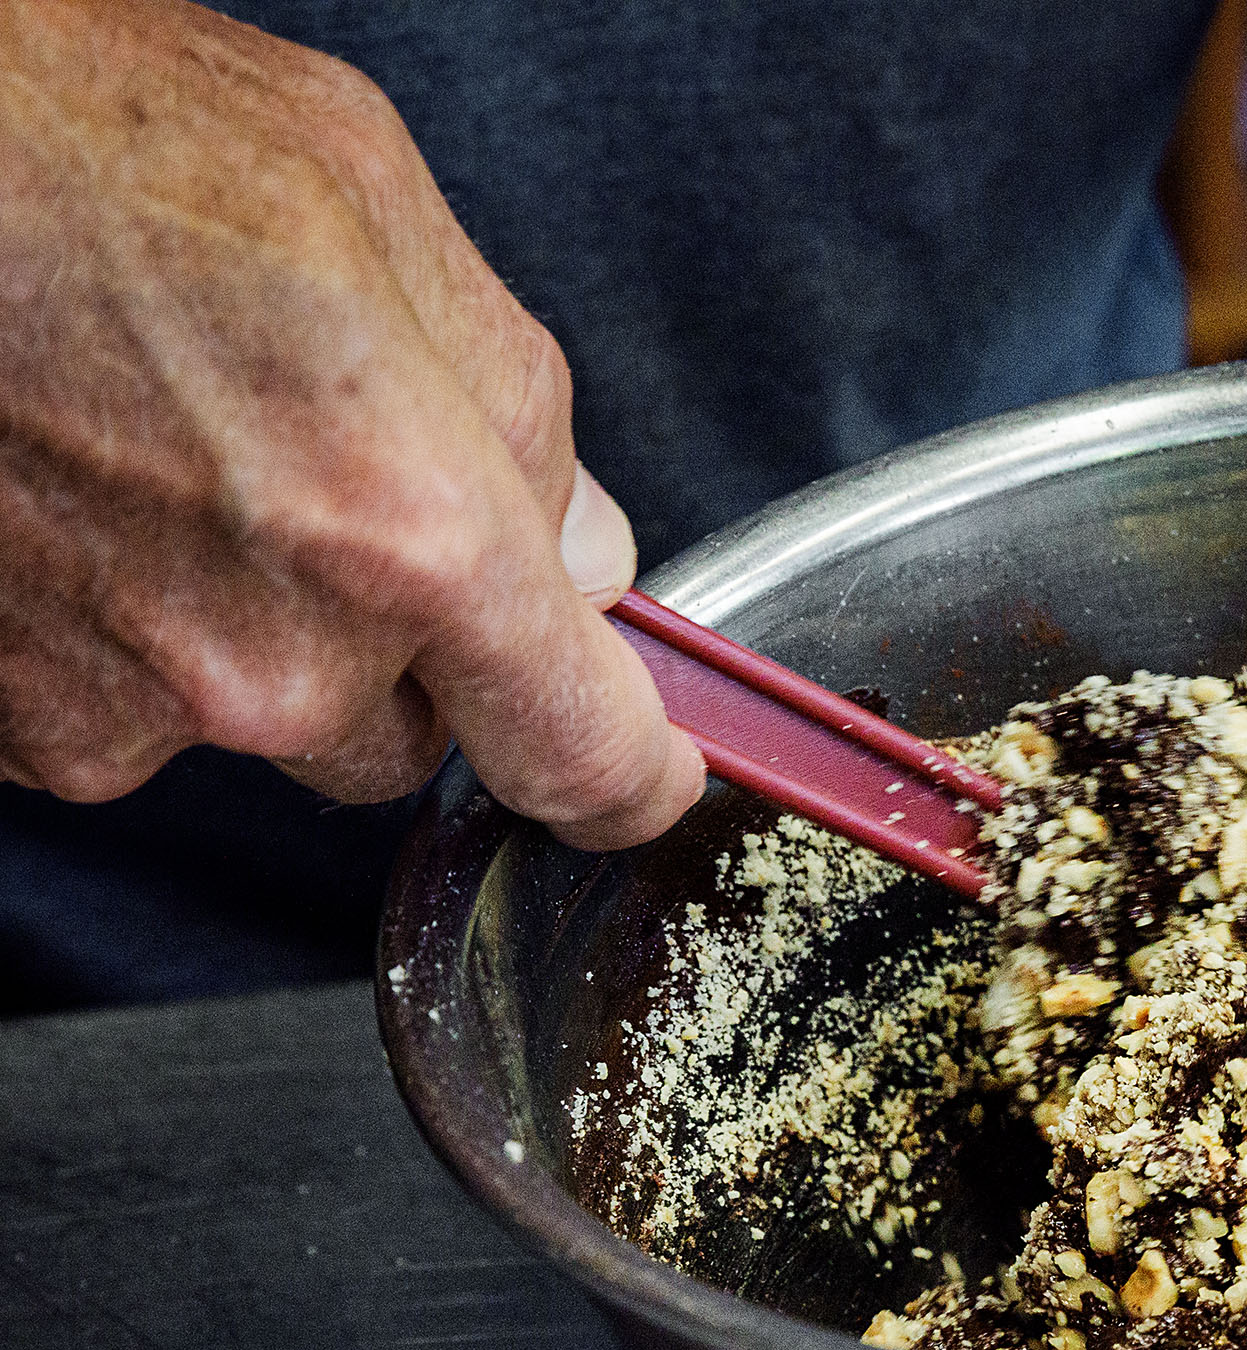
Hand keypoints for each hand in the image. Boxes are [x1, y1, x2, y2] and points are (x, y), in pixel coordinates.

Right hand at [0, 0, 698, 846]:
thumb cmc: (84, 142)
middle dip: (393, 639)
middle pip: (405, 735)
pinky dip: (116, 628)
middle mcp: (272, 666)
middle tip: (305, 480)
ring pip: (254, 719)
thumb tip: (581, 547)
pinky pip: (121, 707)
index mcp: (408, 544)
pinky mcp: (15, 727)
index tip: (647, 771)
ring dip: (240, 625)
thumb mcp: (375, 212)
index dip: (631, 774)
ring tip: (160, 453)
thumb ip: (516, 412)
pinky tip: (79, 488)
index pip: (581, 754)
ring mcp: (127, 710)